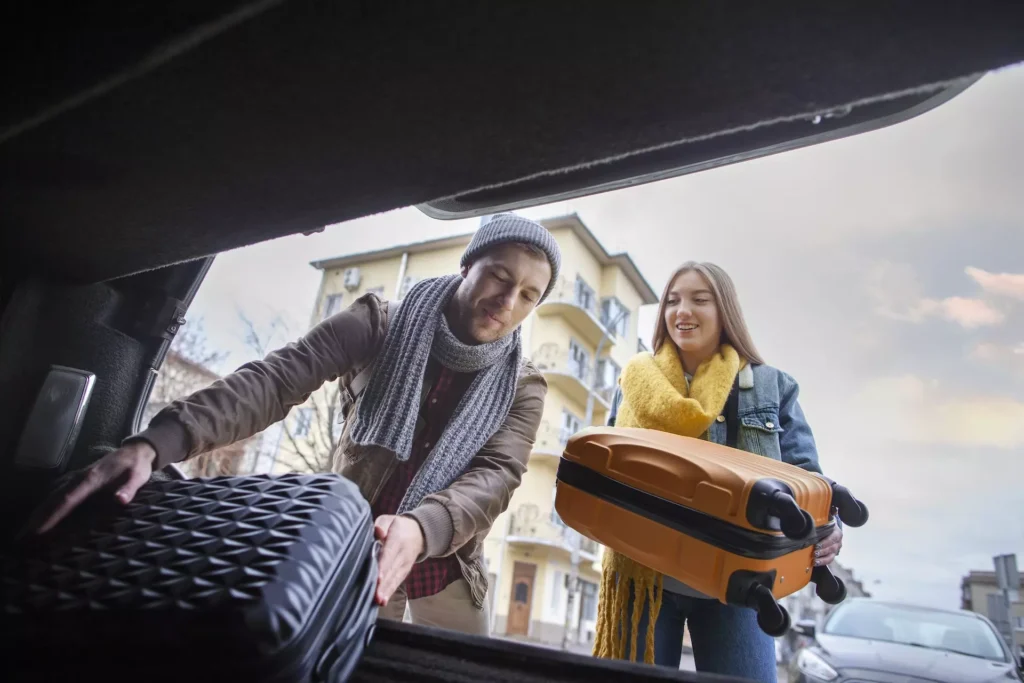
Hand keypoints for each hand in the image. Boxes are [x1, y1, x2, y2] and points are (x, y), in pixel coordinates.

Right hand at [22, 441, 156, 535]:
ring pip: (54, 495)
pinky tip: (41, 516)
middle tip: (26, 536)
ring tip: (28, 531)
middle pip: (55, 498)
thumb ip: (129, 489)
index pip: (69, 499)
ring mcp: (78, 477)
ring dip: (40, 511)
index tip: (41, 528)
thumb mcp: (138, 477)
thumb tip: (120, 500)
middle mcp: (80, 478)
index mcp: (92, 479)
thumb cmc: (137, 466)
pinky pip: (59, 493)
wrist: (135, 450)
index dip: (54, 514)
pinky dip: (48, 504)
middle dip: (40, 517)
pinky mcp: (79, 479)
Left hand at [373, 514, 424, 605]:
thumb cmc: (397, 526)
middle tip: (376, 596)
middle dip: (384, 583)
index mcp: (397, 539)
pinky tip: (383, 601)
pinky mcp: (405, 571)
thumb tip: (378, 533)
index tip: (378, 577)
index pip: (390, 553)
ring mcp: (405, 564)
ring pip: (395, 578)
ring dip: (387, 590)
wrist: (419, 532)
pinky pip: (397, 582)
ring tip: (379, 601)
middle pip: (392, 569)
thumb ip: (381, 524)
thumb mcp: (389, 519)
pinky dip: (390, 592)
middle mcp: (402, 553)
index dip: (384, 566)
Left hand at [814, 525, 842, 565]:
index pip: (832, 538)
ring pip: (831, 556)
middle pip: (832, 548)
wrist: (830, 529)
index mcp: (837, 533)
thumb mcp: (824, 522)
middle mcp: (838, 542)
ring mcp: (836, 550)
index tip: (817, 545)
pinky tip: (815, 563)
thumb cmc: (825, 525)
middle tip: (814, 553)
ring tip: (815, 561)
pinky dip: (822, 562)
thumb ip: (819, 523)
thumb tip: (812, 521)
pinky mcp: (832, 555)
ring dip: (823, 559)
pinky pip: (829, 560)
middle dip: (823, 552)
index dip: (825, 543)